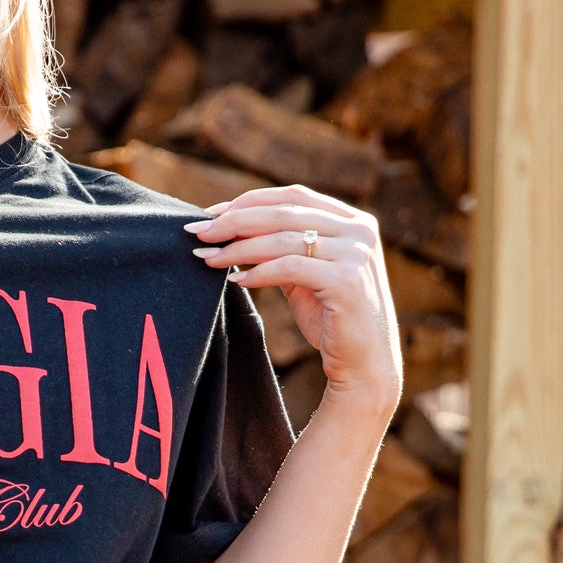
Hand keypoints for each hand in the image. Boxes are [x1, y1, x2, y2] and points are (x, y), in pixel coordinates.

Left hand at [185, 183, 401, 420]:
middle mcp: (359, 231)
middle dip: (234, 221)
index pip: (293, 196)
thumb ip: (280, 249)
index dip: (249, 201)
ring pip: (282, 239)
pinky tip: (236, 280)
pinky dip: (258, 272)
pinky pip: (289, 267)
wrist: (365, 366)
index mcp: (353, 221)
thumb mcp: (305, 277)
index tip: (211, 214)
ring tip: (208, 259)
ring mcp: (356, 254)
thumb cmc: (332, 321)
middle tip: (198, 232)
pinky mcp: (346, 280)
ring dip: (238, 248)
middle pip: (283, 212)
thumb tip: (229, 229)